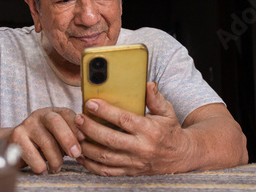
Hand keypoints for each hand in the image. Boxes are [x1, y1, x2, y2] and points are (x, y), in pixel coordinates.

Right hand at [8, 107, 83, 173]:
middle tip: (75, 155)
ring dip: (55, 159)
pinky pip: (32, 154)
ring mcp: (27, 124)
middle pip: (56, 123)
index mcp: (54, 111)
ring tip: (57, 167)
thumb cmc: (45, 141)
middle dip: (68, 140)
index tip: (84, 140)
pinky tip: (43, 169)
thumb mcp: (59, 136)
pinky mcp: (16, 137)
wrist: (17, 145)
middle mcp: (40, 114)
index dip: (77, 127)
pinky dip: (41, 166)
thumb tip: (87, 146)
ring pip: (46, 142)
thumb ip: (72, 136)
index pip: (67, 114)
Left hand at [74, 82, 191, 175]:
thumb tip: (148, 84)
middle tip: (78, 118)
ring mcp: (134, 163)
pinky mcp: (129, 172)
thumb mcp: (166, 112)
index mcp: (149, 131)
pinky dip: (91, 165)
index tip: (90, 103)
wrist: (181, 157)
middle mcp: (141, 148)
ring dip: (87, 147)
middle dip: (90, 129)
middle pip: (110, 140)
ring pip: (105, 158)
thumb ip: (155, 98)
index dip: (105, 111)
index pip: (124, 120)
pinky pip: (106, 172)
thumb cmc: (170, 131)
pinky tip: (81, 154)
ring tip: (75, 134)